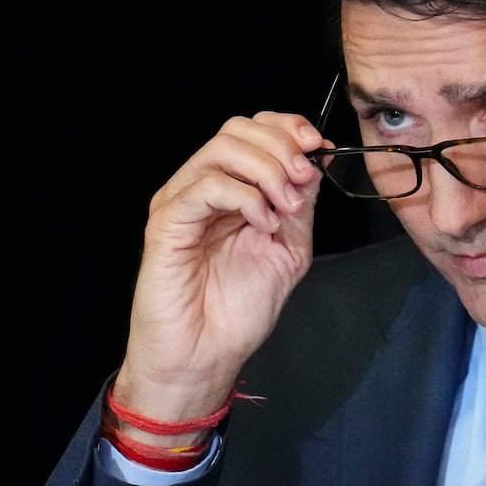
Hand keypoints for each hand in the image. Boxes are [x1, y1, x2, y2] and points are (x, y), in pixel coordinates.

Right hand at [111, 112, 326, 440]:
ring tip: (286, 208)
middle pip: (236, 130)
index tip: (318, 146)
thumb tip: (317, 163)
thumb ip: (301, 206)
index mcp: (230, 190)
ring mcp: (182, 202)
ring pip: (222, 150)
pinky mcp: (167, 222)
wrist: (204, 357)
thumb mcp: (288, 251)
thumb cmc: (237, 312)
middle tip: (303, 180)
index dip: (287, 127)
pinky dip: (244, 197)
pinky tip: (262, 224)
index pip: (252, 131)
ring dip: (267, 171)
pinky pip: (205, 187)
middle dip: (280, 146)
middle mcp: (202, 188)